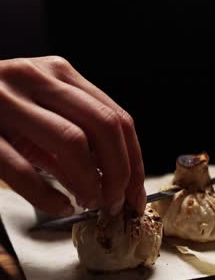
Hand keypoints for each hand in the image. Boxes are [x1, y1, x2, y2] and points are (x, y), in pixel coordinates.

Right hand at [0, 56, 145, 215]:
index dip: (136, 161)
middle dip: (121, 173)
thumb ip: (76, 141)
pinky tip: (58, 206)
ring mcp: (6, 100)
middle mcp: (37, 78)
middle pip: (104, 127)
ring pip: (72, 143)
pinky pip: (23, 168)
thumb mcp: (41, 116)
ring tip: (91, 204)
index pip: (117, 118)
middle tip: (118, 203)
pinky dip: (47, 195)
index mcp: (59, 73)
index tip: (137, 193)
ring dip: (90, 183)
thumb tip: (113, 181)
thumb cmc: (1, 112)